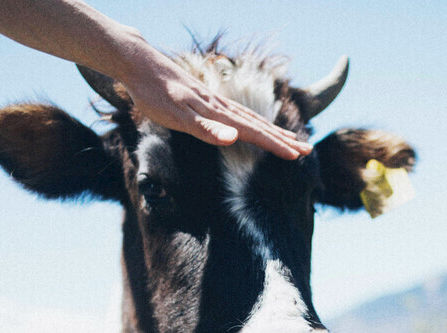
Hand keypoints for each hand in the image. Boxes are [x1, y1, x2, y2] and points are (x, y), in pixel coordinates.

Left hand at [115, 35, 311, 159]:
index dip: (276, 145)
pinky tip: (252, 125)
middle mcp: (220, 107)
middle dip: (283, 139)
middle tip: (308, 150)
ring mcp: (214, 102)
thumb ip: (205, 129)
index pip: (255, 132)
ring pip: (250, 119)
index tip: (298, 156)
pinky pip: (238, 114)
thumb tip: (234, 138)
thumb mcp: (176, 116)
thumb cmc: (154, 94)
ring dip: (271, 131)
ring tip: (289, 139)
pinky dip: (253, 122)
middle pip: (259, 125)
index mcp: (217, 113)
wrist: (138, 64)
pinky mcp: (205, 100)